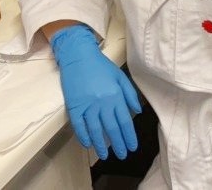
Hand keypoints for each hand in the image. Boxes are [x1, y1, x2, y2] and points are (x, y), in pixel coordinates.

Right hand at [49, 25, 140, 159]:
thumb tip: (137, 111)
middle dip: (118, 144)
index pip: (125, 121)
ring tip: (104, 155)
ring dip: (100, 144)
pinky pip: (78, 125)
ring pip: (95, 130)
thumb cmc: (101, 66)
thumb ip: (130, 94)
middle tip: (122, 155)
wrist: (79, 57)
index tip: (132, 146)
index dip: (129, 136)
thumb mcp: (120, 77)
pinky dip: (83, 136)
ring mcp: (87, 105)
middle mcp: (102, 103)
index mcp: (116, 96)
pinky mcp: (73, 106)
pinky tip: (88, 144)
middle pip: (111, 128)